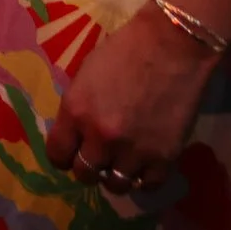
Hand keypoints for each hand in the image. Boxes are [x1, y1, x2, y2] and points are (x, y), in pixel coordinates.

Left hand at [43, 2, 223, 195]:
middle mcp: (100, 136)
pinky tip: (146, 162)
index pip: (57, 155)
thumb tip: (76, 135)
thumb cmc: (126, 50)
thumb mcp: (87, 75)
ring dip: (116, 174)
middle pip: (84, 174)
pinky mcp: (164, 157)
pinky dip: (144, 177)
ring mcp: (133, 150)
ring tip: (124, 160)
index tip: (71, 152)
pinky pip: (147, 185)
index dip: (63, 156)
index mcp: (76, 111)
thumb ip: (78, 109)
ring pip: (115, 186)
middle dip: (89, 165)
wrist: (173, 44)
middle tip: (100, 154)